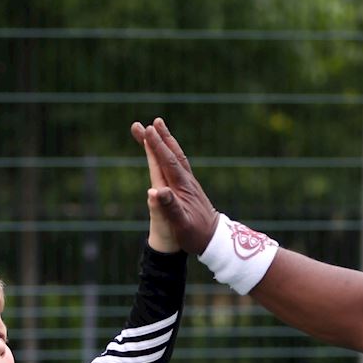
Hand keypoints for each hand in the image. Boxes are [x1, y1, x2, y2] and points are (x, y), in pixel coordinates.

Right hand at [129, 117, 219, 255]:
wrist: (215, 239)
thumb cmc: (196, 235)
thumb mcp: (181, 224)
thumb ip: (169, 207)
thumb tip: (154, 191)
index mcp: (182, 187)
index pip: (168, 162)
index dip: (157, 146)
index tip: (147, 130)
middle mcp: (186, 181)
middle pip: (172, 155)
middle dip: (161, 138)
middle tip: (151, 122)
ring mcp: (189, 183)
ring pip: (177, 157)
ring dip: (167, 142)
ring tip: (159, 129)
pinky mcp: (190, 188)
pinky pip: (179, 164)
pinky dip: (172, 153)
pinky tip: (169, 152)